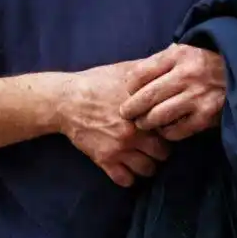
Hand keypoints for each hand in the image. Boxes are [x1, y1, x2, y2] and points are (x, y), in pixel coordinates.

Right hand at [54, 63, 171, 187]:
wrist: (65, 100)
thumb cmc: (96, 83)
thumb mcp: (124, 71)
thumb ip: (149, 69)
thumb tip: (170, 57)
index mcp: (142, 111)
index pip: (171, 128)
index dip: (170, 128)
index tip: (164, 127)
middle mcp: (134, 133)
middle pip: (163, 153)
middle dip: (161, 149)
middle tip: (153, 143)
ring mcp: (119, 149)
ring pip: (147, 169)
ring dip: (146, 164)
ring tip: (141, 156)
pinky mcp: (104, 160)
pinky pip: (125, 180)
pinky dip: (128, 177)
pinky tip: (126, 167)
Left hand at [120, 44, 225, 141]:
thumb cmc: (205, 64)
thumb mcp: (184, 53)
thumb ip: (161, 62)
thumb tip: (130, 78)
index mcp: (178, 55)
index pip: (140, 74)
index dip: (129, 86)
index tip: (127, 92)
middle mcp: (187, 75)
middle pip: (146, 97)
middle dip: (130, 109)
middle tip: (126, 114)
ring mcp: (197, 96)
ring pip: (157, 116)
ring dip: (146, 122)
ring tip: (143, 122)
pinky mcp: (206, 116)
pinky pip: (175, 130)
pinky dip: (165, 132)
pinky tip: (164, 128)